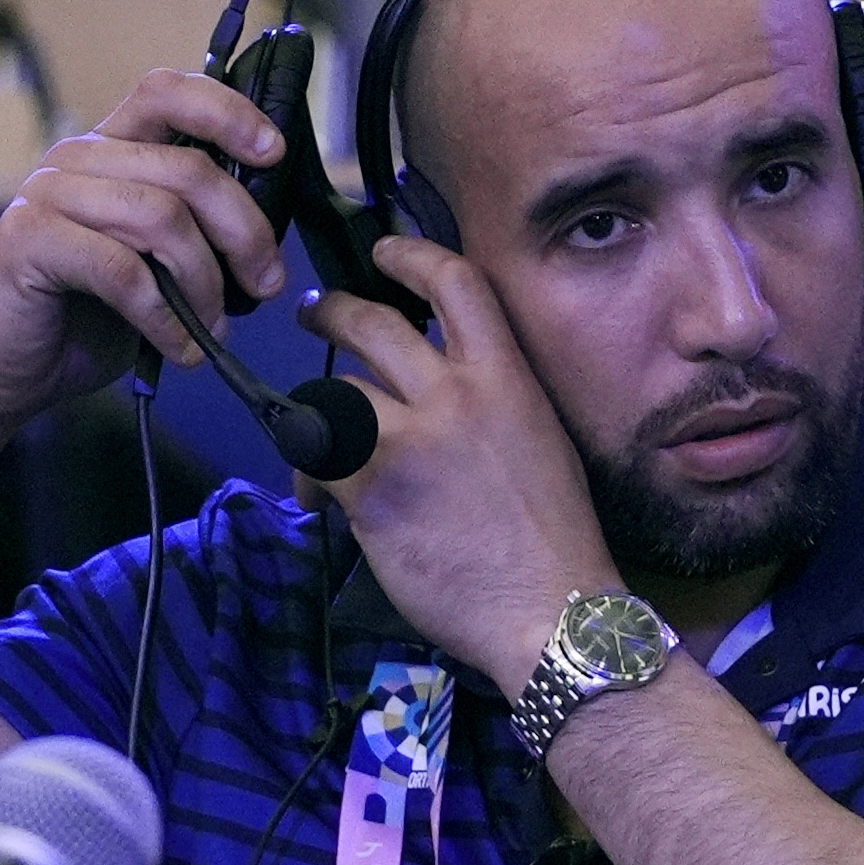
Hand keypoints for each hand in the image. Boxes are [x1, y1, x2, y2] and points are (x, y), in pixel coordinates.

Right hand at [0, 64, 298, 438]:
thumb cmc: (80, 319)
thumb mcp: (151, 267)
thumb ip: (191, 234)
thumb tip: (263, 236)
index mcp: (108, 150)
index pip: (167, 93)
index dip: (226, 112)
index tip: (275, 153)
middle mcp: (76, 159)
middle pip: (185, 168)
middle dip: (243, 229)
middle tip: (266, 283)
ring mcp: (48, 194)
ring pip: (160, 217)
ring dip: (204, 281)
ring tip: (214, 327)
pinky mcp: (30, 239)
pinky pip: (122, 270)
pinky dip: (164, 317)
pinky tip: (179, 347)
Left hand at [300, 234, 616, 689]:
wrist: (552, 611)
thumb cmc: (554, 544)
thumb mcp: (539, 446)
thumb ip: (490, 407)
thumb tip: (431, 402)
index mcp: (507, 379)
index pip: (455, 284)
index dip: (411, 257)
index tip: (384, 253)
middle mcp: (457, 394)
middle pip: (374, 324)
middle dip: (334, 313)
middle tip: (317, 316)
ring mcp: (412, 437)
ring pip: (336, 394)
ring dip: (317, 416)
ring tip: (313, 443)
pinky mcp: (373, 485)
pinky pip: (316, 456)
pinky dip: (309, 475)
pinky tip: (318, 500)